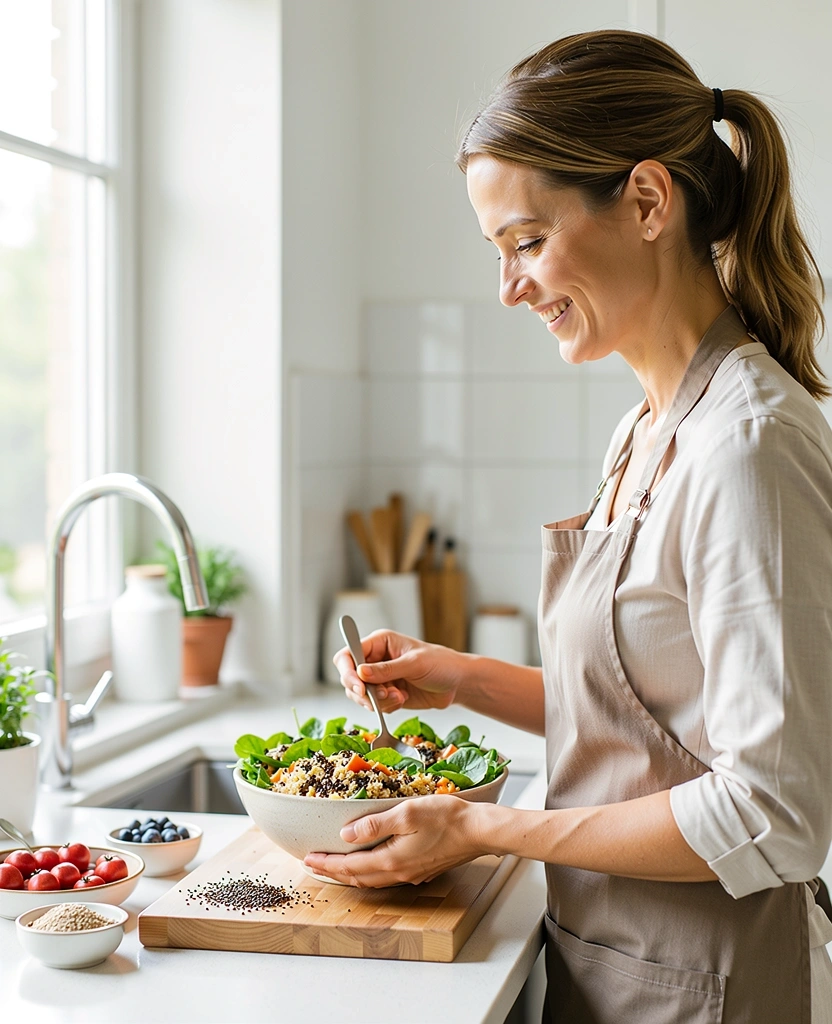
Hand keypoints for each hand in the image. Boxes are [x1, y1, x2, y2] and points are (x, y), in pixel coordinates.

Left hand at [303, 796, 485, 886]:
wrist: (478, 831)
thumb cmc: (447, 818)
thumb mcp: (406, 813)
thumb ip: (374, 824)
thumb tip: (346, 834)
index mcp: (391, 860)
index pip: (349, 866)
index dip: (326, 863)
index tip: (308, 858)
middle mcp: (398, 873)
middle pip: (357, 877)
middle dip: (333, 871)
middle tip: (313, 864)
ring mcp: (411, 874)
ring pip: (371, 880)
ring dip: (350, 874)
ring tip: (334, 865)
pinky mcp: (420, 870)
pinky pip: (385, 877)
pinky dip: (368, 873)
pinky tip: (368, 863)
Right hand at [333, 630, 467, 714]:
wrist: (457, 683)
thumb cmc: (440, 663)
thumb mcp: (414, 664)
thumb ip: (387, 669)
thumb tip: (360, 672)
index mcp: (379, 643)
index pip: (349, 654)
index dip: (348, 671)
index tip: (359, 687)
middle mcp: (375, 659)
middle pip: (350, 677)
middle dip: (364, 691)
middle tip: (383, 697)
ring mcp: (380, 678)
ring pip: (360, 694)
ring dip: (377, 701)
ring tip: (398, 697)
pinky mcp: (386, 694)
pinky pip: (374, 705)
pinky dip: (385, 707)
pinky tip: (403, 700)